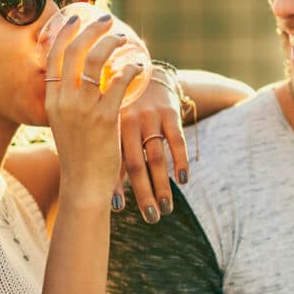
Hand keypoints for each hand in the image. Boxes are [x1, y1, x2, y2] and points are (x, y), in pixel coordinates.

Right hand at [45, 14, 144, 201]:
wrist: (84, 183)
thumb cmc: (78, 154)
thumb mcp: (63, 124)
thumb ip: (68, 101)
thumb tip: (80, 78)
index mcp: (51, 99)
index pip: (54, 55)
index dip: (65, 32)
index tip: (76, 18)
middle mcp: (64, 99)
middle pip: (74, 51)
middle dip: (91, 29)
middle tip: (106, 18)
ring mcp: (83, 108)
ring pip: (96, 61)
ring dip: (111, 43)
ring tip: (124, 38)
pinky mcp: (105, 117)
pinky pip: (119, 81)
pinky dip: (130, 68)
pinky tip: (138, 65)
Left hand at [114, 69, 189, 222]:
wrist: (149, 74)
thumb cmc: (128, 111)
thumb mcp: (115, 125)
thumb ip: (111, 156)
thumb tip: (110, 199)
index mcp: (109, 127)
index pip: (113, 163)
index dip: (115, 187)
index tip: (118, 211)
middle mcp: (128, 123)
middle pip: (136, 165)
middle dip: (144, 194)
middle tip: (151, 219)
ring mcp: (150, 117)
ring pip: (157, 157)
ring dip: (163, 185)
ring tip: (167, 209)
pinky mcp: (169, 112)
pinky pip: (177, 140)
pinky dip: (180, 161)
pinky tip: (183, 180)